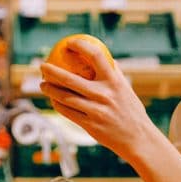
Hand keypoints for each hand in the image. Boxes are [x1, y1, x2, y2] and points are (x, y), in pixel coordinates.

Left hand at [39, 40, 157, 160]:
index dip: (81, 46)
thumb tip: (104, 57)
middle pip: (70, 79)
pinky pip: (68, 112)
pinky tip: (53, 100)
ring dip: (50, 90)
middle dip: (52, 71)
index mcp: (114, 81)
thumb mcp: (126, 89)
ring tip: (43, 84)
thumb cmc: (131, 111)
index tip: (69, 43)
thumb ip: (114, 74)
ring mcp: (96, 110)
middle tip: (43, 66)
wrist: (138, 138)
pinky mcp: (90, 125)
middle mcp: (104, 94)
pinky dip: (58, 105)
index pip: (96, 56)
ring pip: (65, 97)